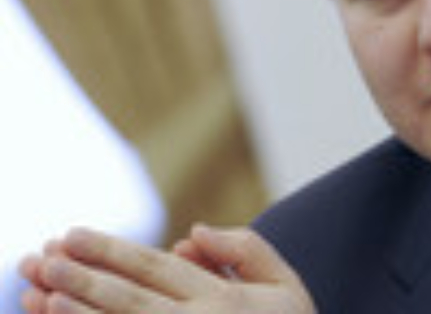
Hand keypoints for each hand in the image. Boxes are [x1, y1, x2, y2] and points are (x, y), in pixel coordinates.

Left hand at [18, 225, 315, 313]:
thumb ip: (246, 249)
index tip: (72, 233)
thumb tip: (190, 233)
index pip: (158, 269)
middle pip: (132, 300)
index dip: (113, 252)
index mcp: (225, 300)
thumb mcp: (286, 285)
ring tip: (40, 294)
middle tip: (41, 258)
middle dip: (83, 278)